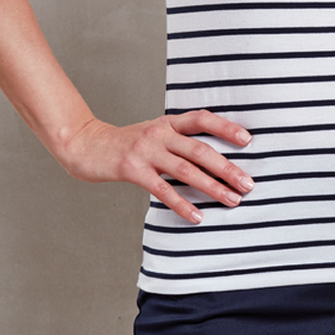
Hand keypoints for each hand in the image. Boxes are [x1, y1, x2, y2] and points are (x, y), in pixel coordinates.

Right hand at [56, 110, 253, 222]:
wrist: (86, 146)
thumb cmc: (126, 144)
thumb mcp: (153, 134)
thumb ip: (177, 141)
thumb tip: (213, 159)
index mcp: (168, 122)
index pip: (202, 119)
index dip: (225, 127)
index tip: (248, 140)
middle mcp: (159, 132)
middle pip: (199, 149)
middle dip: (226, 167)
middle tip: (248, 183)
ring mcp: (146, 150)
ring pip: (186, 169)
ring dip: (212, 186)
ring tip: (231, 200)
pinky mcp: (132, 169)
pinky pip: (162, 189)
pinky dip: (182, 203)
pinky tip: (197, 216)